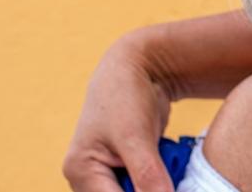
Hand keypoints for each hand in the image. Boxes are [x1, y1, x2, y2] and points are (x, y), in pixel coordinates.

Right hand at [63, 32, 173, 191]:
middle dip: (150, 189)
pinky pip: (146, 186)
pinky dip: (161, 179)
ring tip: (166, 157)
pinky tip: (170, 160)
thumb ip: (147, 173)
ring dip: (157, 184)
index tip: (166, 189)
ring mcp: (106, 176)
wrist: (137, 71)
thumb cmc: (126, 96)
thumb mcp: (136, 136)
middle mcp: (88, 179)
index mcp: (81, 172)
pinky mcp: (125, 170)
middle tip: (166, 167)